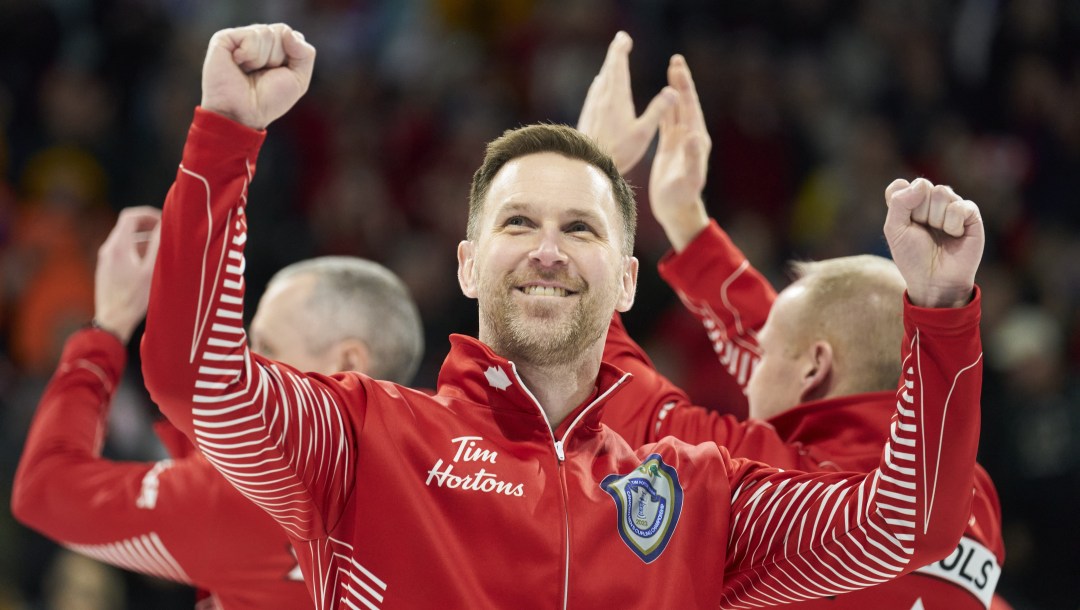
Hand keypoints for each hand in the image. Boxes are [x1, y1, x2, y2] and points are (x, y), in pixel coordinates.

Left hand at [94, 207, 161, 343]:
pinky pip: (122, 254)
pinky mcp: (106, 272)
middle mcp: (108, 250)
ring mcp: (105, 262)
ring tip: (161, 252)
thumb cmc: (134, 298)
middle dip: (148, 228)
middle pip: (127, 228)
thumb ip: (158, 245)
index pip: (130, 216)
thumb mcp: (152, 270)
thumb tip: (166, 225)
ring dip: (144, 241)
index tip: (163, 222)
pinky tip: (149, 267)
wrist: (112, 322)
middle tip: (166, 234)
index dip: (148, 215)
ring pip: (125, 242)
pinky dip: (136, 253)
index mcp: (118, 246)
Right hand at [201, 23, 315, 129]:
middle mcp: (255, 40)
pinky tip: (238, 65)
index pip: (290, 34)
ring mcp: (239, 38)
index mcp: (272, 47)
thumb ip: (305, 53)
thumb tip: (288, 32)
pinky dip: (250, 54)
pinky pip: (250, 35)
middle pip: (281, 31)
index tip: (278, 74)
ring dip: (263, 59)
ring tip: (248, 72)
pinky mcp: (223, 39)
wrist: (243, 114)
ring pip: (266, 32)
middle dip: (277, 57)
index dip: (290, 55)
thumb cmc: (268, 101)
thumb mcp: (299, 79)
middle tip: (261, 75)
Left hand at [577, 31, 676, 174]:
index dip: (621, 49)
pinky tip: (599, 85)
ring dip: (608, 67)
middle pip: (608, 69)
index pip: (618, 66)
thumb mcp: (643, 133)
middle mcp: (602, 98)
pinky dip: (601, 82)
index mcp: (617, 98)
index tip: (625, 38)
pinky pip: (595, 92)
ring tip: (613, 61)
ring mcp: (592, 106)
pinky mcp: (587, 116)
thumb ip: (657, 111)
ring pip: (601, 80)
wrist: (587, 164)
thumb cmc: (618, 152)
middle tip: (621, 40)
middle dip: (615, 52)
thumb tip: (673, 91)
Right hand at [649, 55, 710, 251]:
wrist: (675, 210)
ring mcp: (681, 141)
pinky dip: (664, 108)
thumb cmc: (681, 197)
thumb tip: (693, 135)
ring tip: (670, 70)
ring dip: (674, 90)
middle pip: (685, 103)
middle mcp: (691, 136)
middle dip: (681, 81)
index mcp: (696, 139)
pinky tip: (661, 98)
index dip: (684, 87)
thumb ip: (693, 157)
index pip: (689, 107)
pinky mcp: (671, 147)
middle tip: (676, 60)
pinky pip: (667, 122)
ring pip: (676, 109)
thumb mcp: (688, 178)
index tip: (678, 68)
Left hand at [883, 178, 983, 307]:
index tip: (903, 223)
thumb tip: (922, 184)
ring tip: (940, 235)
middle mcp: (930, 201)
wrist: (934, 281)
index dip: (900, 203)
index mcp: (909, 203)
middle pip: (923, 186)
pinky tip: (955, 235)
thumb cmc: (913, 257)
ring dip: (936, 219)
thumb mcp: (895, 230)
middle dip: (919, 213)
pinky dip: (953, 224)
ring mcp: (951, 206)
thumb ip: (899, 203)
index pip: (900, 185)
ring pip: (942, 192)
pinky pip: (960, 206)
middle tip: (924, 233)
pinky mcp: (971, 215)